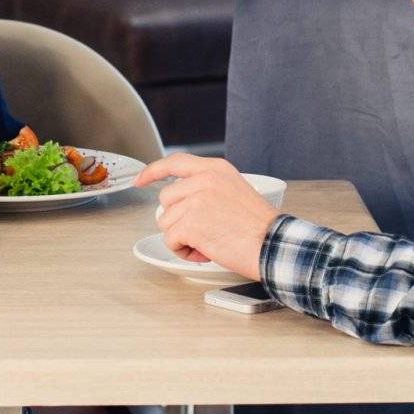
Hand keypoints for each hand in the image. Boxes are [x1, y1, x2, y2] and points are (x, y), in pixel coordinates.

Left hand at [134, 152, 280, 279]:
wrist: (273, 245)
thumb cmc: (259, 226)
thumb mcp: (234, 189)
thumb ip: (207, 186)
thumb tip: (181, 200)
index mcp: (215, 169)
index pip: (174, 162)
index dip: (153, 171)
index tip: (140, 180)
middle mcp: (203, 180)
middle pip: (166, 199)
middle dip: (179, 219)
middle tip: (204, 230)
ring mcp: (195, 200)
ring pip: (166, 222)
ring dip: (183, 237)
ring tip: (209, 240)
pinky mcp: (190, 223)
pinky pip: (170, 240)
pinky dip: (184, 251)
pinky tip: (205, 250)